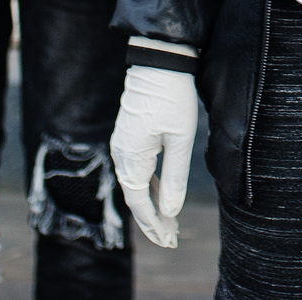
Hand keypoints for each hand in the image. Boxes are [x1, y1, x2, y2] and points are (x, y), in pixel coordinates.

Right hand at [110, 61, 198, 247]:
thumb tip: (171, 211)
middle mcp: (121, 153)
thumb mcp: (181, 139)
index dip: (154, 224)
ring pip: (135, 184)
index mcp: (131, 157)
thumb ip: (175, 177)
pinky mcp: (128, 136)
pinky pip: (136, 170)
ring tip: (169, 222)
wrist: (160, 61)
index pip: (140, 202)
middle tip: (171, 239)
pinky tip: (162, 195)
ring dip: (151, 204)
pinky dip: (149, 186)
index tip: (169, 240)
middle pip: (135, 197)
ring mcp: (123, 145)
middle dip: (152, 220)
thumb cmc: (173, 98)